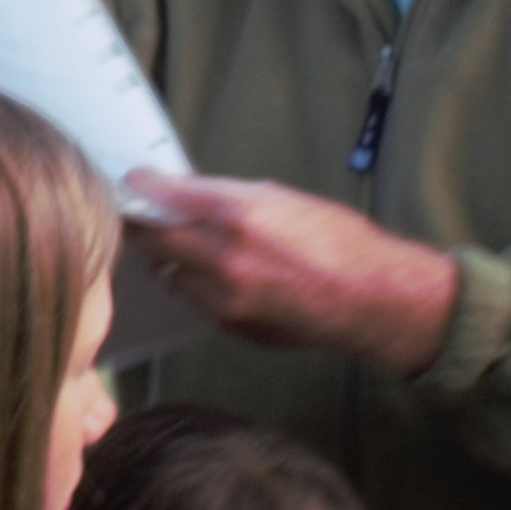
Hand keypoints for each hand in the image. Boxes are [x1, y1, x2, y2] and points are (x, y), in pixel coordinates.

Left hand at [123, 171, 460, 376]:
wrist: (376, 299)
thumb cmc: (341, 243)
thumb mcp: (283, 199)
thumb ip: (230, 197)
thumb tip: (191, 195)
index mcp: (238, 216)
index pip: (165, 196)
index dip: (142, 186)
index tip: (134, 181)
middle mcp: (225, 259)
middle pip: (155, 240)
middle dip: (145, 225)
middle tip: (141, 215)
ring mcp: (227, 300)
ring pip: (172, 275)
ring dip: (173, 260)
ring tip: (187, 247)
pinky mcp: (234, 328)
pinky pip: (199, 302)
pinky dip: (200, 287)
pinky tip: (221, 277)